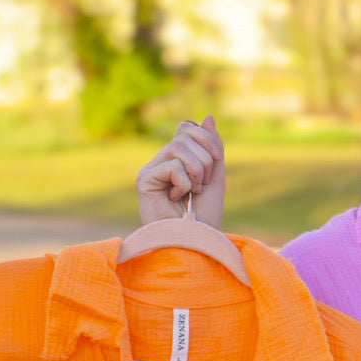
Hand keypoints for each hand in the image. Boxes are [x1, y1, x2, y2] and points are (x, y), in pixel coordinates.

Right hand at [135, 115, 225, 229]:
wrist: (194, 243)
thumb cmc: (204, 218)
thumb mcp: (215, 178)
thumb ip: (213, 148)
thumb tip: (207, 116)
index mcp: (178, 160)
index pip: (189, 128)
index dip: (207, 139)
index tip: (216, 161)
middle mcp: (162, 161)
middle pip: (186, 134)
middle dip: (205, 160)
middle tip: (202, 186)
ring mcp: (151, 169)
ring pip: (179, 147)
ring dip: (197, 173)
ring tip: (191, 193)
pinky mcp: (144, 179)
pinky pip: (173, 165)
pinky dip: (184, 184)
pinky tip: (176, 200)